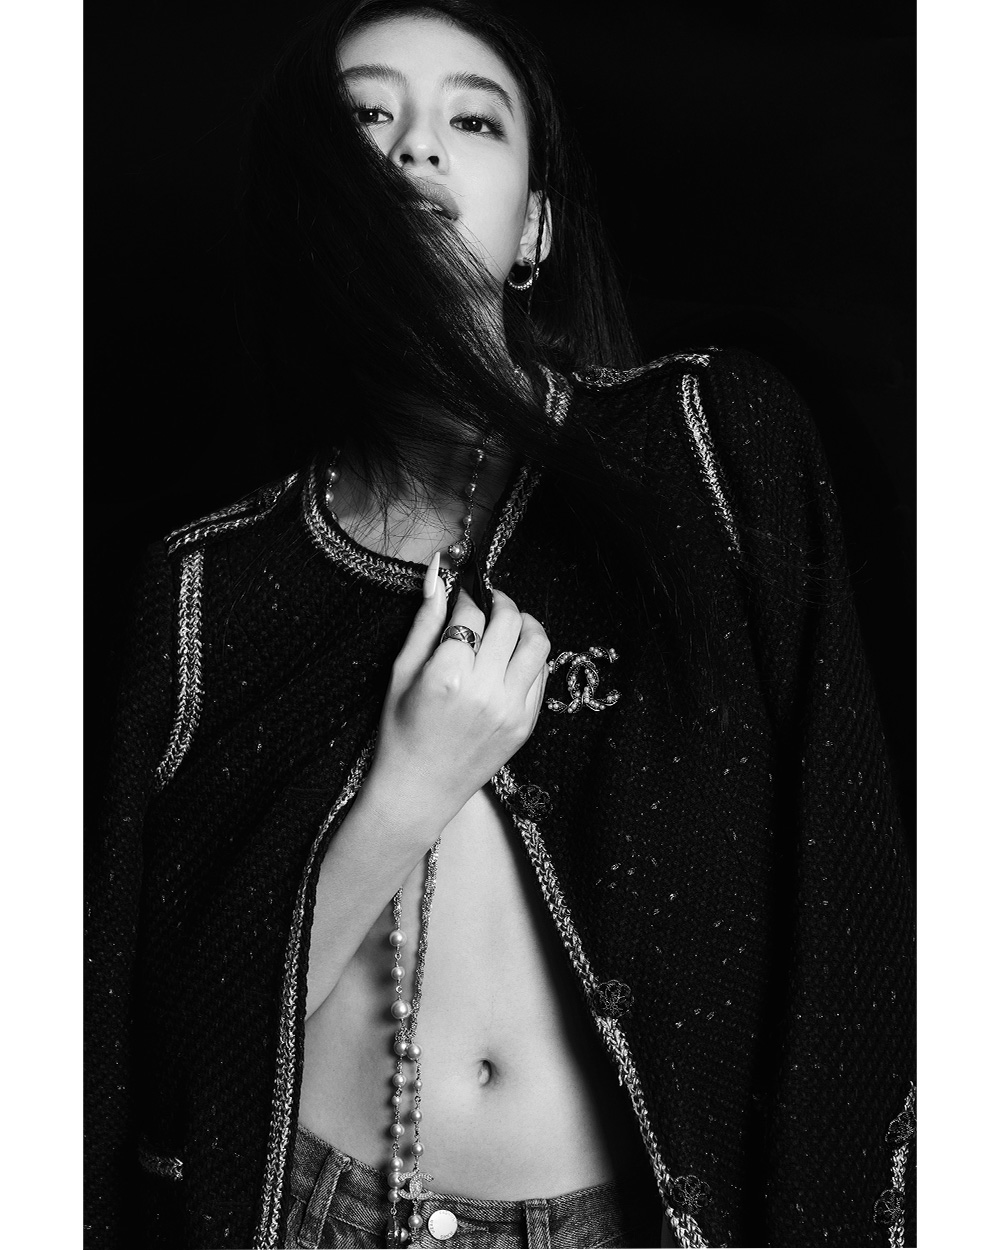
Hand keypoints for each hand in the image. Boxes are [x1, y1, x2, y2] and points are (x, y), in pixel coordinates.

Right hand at [366, 552, 550, 832]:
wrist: (418, 790)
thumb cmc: (399, 732)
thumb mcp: (401, 672)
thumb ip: (424, 622)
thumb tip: (437, 574)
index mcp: (448, 676)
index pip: (472, 613)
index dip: (466, 594)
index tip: (462, 592)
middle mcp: (486, 691)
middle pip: (510, 621)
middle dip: (499, 601)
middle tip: (487, 602)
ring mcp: (511, 710)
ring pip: (538, 644)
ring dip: (525, 624)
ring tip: (507, 625)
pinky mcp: (526, 725)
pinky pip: (541, 675)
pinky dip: (531, 658)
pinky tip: (511, 658)